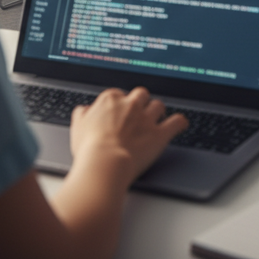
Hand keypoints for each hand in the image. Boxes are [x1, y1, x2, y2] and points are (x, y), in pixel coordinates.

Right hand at [70, 87, 187, 184]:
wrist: (105, 164)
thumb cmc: (90, 148)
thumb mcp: (78, 126)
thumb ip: (83, 114)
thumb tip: (85, 110)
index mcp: (111, 99)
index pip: (119, 95)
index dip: (119, 105)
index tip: (119, 114)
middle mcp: (131, 104)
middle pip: (141, 94)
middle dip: (141, 103)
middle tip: (138, 114)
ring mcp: (147, 118)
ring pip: (158, 106)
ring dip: (158, 112)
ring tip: (157, 120)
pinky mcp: (160, 134)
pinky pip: (177, 122)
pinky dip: (180, 122)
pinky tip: (180, 124)